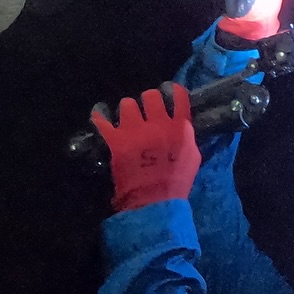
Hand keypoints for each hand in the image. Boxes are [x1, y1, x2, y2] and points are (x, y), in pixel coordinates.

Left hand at [93, 84, 201, 211]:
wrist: (154, 201)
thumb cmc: (177, 182)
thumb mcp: (193, 156)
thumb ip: (187, 136)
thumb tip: (182, 126)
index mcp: (180, 127)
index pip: (179, 97)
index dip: (174, 91)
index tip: (170, 92)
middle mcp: (158, 123)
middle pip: (151, 96)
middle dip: (148, 100)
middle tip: (146, 108)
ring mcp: (135, 130)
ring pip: (127, 104)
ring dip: (127, 110)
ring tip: (126, 118)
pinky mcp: (116, 139)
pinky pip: (102, 120)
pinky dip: (100, 117)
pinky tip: (100, 115)